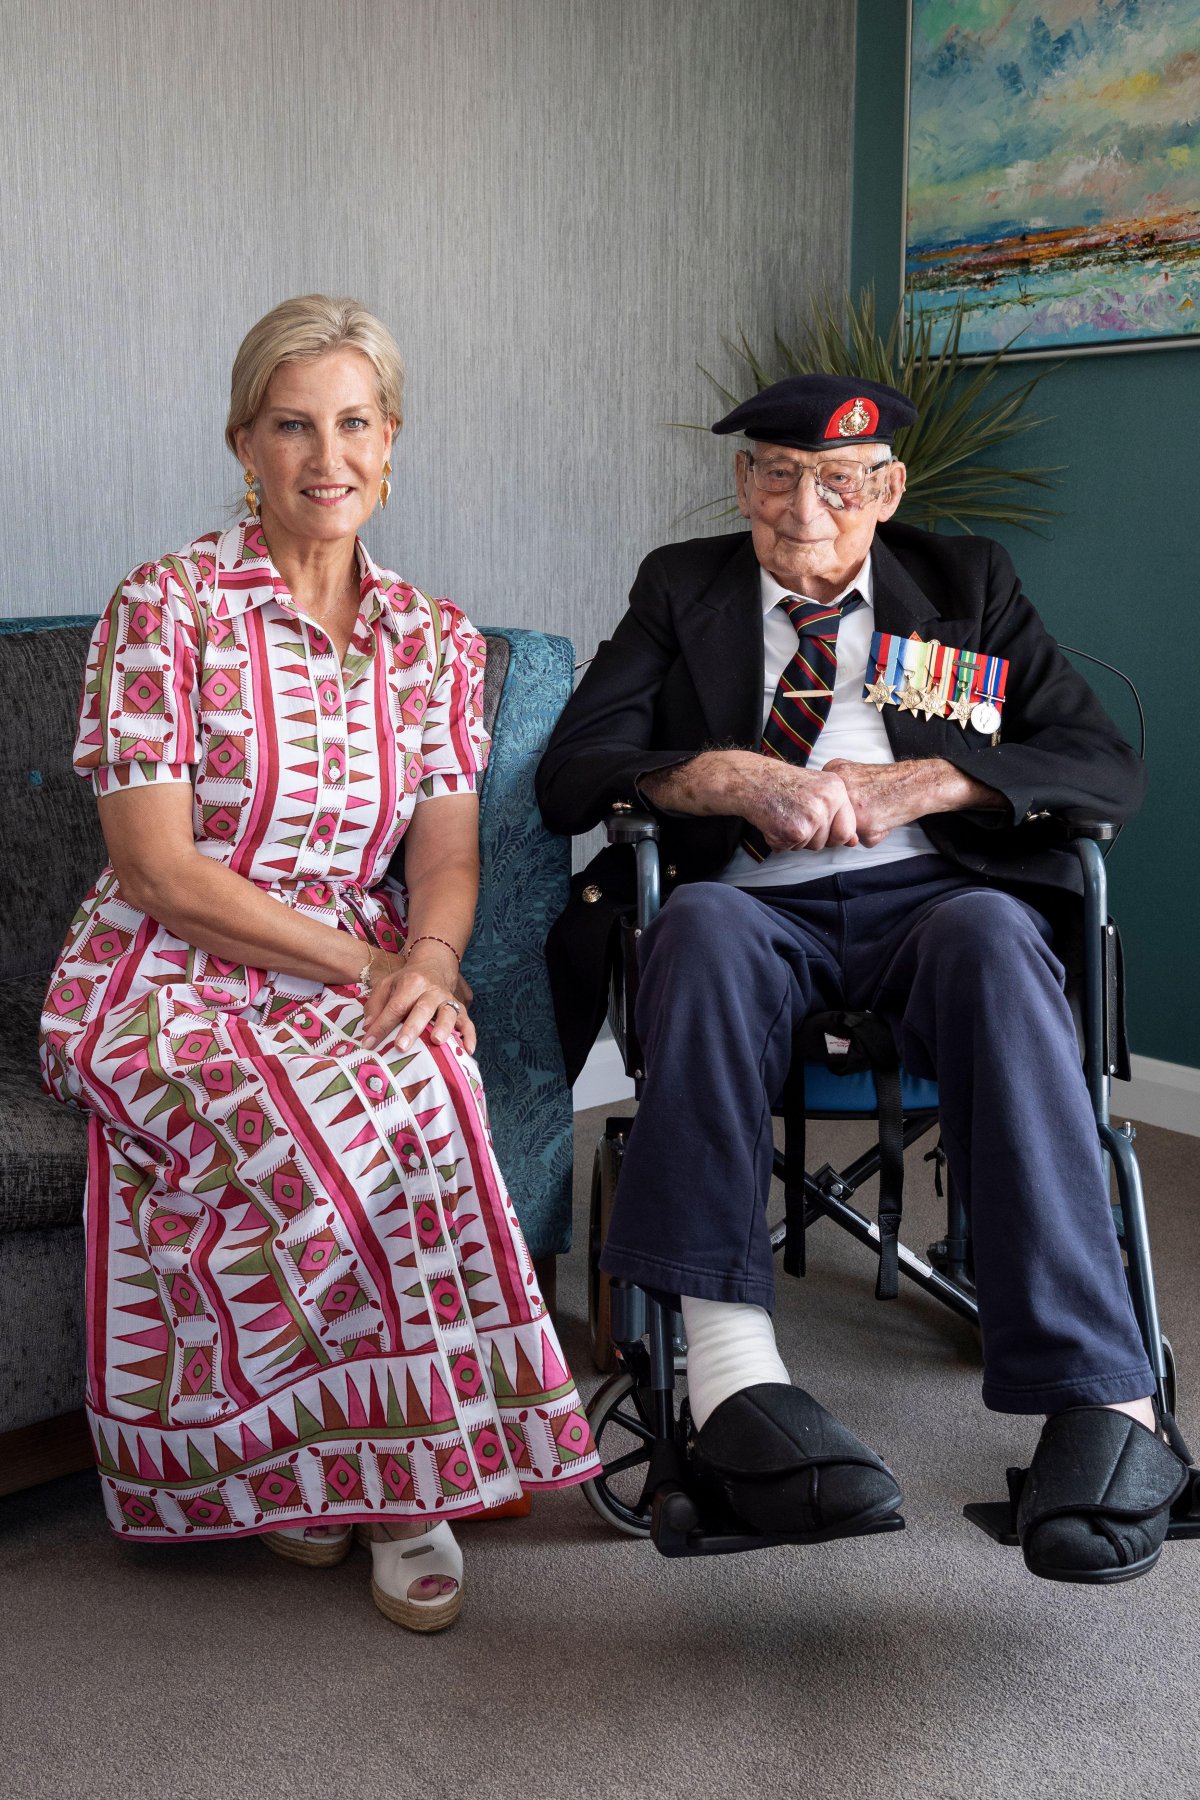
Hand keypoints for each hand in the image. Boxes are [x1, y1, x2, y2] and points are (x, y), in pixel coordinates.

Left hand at [361, 945, 475, 1054]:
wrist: (434, 966)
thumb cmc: (406, 982)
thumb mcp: (386, 985)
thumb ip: (375, 1006)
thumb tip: (368, 1028)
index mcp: (411, 983)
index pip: (395, 1006)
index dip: (381, 1026)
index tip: (368, 1043)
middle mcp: (431, 991)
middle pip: (422, 1009)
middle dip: (412, 1028)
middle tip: (401, 1046)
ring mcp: (448, 1000)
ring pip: (448, 1014)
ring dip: (443, 1028)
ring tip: (437, 1041)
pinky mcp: (460, 1009)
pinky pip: (467, 1022)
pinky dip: (469, 1036)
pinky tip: (467, 1050)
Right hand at [740, 762, 858, 852]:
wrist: (754, 781)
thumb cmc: (783, 784)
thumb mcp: (817, 790)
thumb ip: (837, 814)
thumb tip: (854, 841)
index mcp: (837, 790)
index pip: (848, 829)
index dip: (833, 834)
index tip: (817, 824)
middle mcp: (827, 803)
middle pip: (829, 841)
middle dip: (813, 837)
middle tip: (796, 817)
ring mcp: (812, 817)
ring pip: (811, 846)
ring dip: (796, 839)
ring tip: (785, 817)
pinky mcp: (795, 831)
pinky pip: (791, 848)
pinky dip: (779, 841)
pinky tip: (774, 822)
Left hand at [820, 760, 913, 846]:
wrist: (916, 783)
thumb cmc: (889, 782)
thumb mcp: (855, 773)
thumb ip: (837, 793)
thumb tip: (826, 823)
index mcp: (834, 770)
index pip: (823, 801)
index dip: (839, 807)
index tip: (857, 799)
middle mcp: (839, 787)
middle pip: (832, 818)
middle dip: (850, 818)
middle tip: (869, 804)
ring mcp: (850, 806)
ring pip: (845, 830)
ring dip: (862, 827)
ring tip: (877, 810)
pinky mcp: (863, 824)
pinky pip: (863, 841)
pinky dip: (875, 835)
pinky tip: (884, 818)